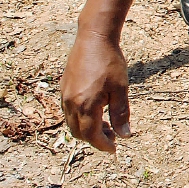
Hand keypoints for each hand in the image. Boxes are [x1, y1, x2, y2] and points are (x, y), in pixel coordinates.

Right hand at [60, 31, 130, 152]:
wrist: (93, 38)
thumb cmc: (109, 62)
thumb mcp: (120, 89)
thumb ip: (121, 113)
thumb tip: (125, 135)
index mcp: (84, 105)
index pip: (91, 136)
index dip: (102, 145)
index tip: (114, 149)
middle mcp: (70, 103)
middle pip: (78, 133)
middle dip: (94, 139)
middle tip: (112, 136)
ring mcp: (64, 95)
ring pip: (71, 123)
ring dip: (86, 129)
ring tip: (106, 123)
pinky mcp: (63, 88)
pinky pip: (68, 111)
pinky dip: (80, 118)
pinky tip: (95, 109)